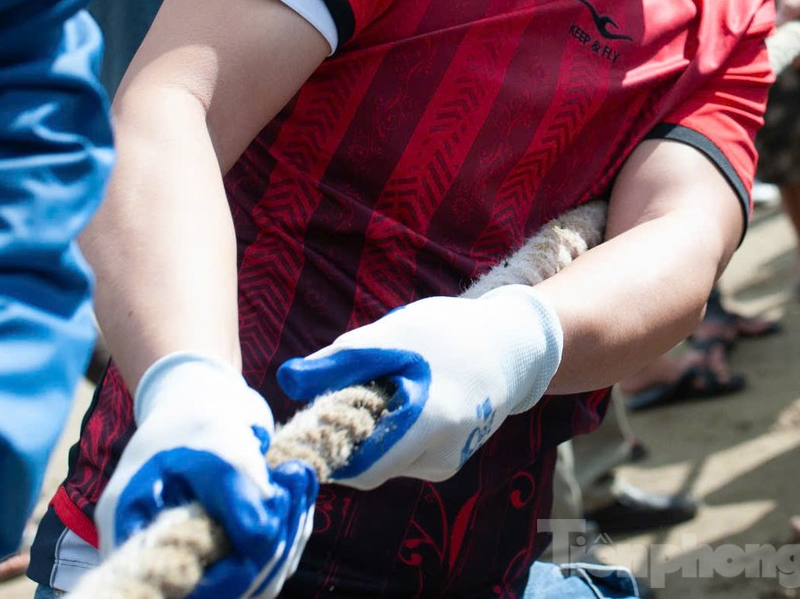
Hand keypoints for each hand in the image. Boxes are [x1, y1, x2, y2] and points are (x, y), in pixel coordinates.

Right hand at [99, 353, 317, 598]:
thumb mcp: (216, 453)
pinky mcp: (226, 549)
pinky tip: (298, 485)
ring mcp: (194, 555)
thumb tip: (265, 542)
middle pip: (219, 589)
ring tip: (297, 476)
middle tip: (291, 489)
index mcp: (132, 532)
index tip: (263, 546)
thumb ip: (236, 499)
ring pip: (251, 578)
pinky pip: (264, 559)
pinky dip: (289, 525)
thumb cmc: (196, 422)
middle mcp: (158, 554)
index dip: (223, 581)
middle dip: (269, 548)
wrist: (202, 400)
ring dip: (287, 531)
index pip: (176, 585)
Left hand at [276, 285, 562, 489]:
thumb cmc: (450, 333)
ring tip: (386, 389)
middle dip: (346, 437)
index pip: (358, 464)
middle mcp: (441, 455)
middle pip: (366, 467)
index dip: (325, 449)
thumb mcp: (395, 333)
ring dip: (368, 435)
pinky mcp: (447, 465)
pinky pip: (400, 460)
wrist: (513, 347)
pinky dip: (390, 436)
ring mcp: (446, 464)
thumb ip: (340, 361)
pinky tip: (406, 402)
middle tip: (342, 396)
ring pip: (382, 465)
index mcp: (430, 420)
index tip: (305, 426)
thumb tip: (286, 380)